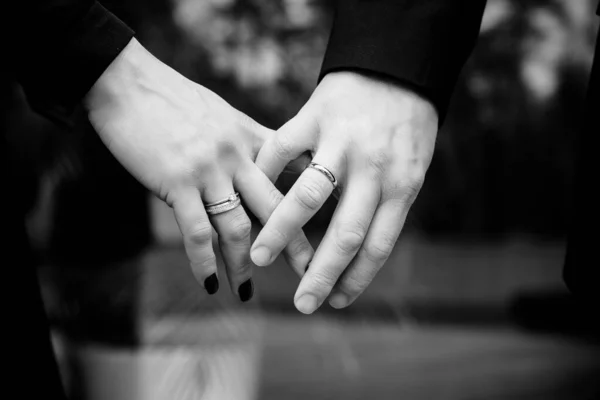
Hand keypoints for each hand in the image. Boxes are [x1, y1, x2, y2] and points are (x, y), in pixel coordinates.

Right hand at [85, 39, 312, 299]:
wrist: (128, 83)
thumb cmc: (173, 100)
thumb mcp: (222, 115)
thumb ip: (246, 140)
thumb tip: (265, 163)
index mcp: (251, 138)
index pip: (292, 174)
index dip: (313, 203)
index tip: (330, 228)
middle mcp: (238, 155)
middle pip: (276, 207)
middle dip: (295, 245)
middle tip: (310, 274)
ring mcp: (209, 170)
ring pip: (238, 227)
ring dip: (243, 265)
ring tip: (246, 292)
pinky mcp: (177, 182)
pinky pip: (197, 231)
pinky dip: (204, 262)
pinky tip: (210, 283)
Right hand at [252, 71, 437, 312]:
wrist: (396, 65)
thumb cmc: (405, 122)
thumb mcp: (409, 166)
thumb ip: (384, 202)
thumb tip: (359, 248)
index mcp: (401, 184)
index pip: (378, 245)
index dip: (357, 278)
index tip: (336, 302)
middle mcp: (373, 169)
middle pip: (345, 234)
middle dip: (320, 274)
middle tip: (301, 303)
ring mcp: (341, 142)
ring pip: (307, 197)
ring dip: (280, 233)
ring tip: (258, 258)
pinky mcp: (313, 117)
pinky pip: (280, 151)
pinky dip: (264, 176)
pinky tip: (251, 198)